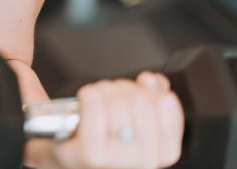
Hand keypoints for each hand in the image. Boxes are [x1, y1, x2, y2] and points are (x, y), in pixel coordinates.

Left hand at [47, 72, 183, 168]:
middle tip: (109, 96)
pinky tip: (84, 99)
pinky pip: (93, 105)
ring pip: (116, 100)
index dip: (147, 88)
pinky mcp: (91, 153)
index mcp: (166, 151)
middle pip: (139, 98)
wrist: (73, 159)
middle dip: (121, 88)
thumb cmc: (107, 137)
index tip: (136, 91)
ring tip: (96, 100)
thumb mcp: (139, 119)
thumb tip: (151, 80)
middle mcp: (146, 160)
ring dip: (103, 90)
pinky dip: (87, 94)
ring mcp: (118, 159)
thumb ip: (154, 97)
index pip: (166, 102)